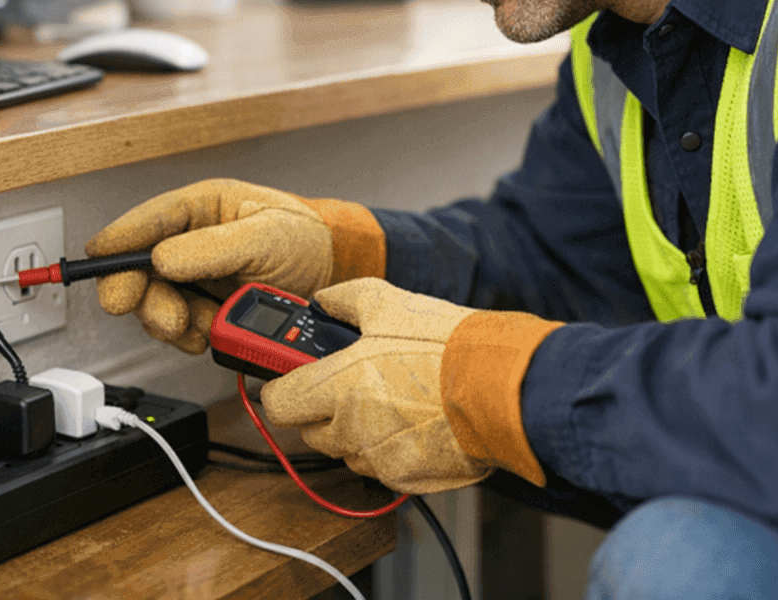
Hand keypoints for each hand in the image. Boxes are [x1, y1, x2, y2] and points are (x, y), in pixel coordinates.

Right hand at [89, 179, 381, 353]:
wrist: (334, 274)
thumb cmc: (305, 237)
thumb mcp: (266, 235)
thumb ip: (215, 247)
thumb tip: (163, 257)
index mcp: (200, 209)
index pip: (146, 222)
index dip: (117, 242)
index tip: (97, 260)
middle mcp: (190, 242)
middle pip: (139, 270)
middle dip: (144, 296)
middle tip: (163, 315)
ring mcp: (195, 278)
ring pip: (156, 304)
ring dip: (172, 322)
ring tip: (203, 324)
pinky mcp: (206, 309)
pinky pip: (180, 329)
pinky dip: (191, 336)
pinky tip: (211, 332)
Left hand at [260, 279, 491, 493]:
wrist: (500, 386)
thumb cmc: (446, 346)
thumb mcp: (390, 304)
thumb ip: (345, 299)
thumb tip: (323, 299)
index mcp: (337, 385)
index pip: (277, 404)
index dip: (282, 389)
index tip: (289, 381)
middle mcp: (350, 428)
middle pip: (310, 431)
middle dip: (321, 409)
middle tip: (348, 384)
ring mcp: (377, 458)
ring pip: (345, 451)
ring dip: (355, 431)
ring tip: (389, 399)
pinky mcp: (404, 479)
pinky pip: (379, 467)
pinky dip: (387, 449)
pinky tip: (411, 421)